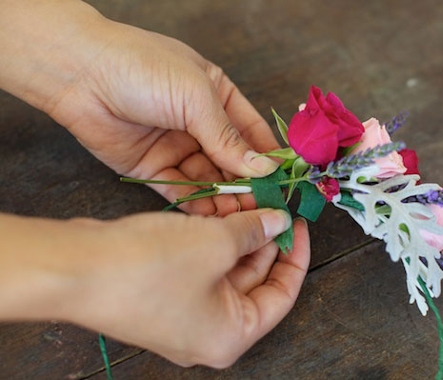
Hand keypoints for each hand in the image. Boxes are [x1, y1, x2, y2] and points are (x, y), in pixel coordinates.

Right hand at [0, 210, 309, 367]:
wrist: (76, 269)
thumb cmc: (150, 266)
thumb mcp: (216, 242)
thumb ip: (254, 231)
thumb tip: (278, 221)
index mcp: (231, 336)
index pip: (282, 296)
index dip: (296, 255)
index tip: (300, 223)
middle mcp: (210, 333)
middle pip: (254, 283)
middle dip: (265, 242)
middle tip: (274, 206)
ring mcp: (184, 317)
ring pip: (227, 272)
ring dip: (239, 238)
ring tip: (250, 202)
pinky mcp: (164, 297)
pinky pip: (202, 269)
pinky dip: (214, 243)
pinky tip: (220, 213)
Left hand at [1, 1, 279, 215]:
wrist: (80, 72)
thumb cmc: (144, 68)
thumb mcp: (197, 96)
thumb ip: (228, 137)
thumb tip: (263, 167)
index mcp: (219, 98)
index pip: (254, 134)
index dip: (270, 158)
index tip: (285, 183)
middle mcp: (200, 125)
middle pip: (233, 162)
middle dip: (249, 185)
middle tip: (265, 209)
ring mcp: (177, 147)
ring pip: (210, 179)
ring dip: (225, 198)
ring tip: (242, 218)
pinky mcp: (152, 167)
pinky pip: (181, 189)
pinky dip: (196, 203)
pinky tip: (212, 217)